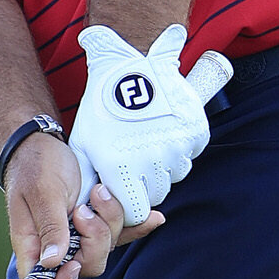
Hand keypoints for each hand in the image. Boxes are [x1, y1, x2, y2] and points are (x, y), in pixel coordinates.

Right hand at [3, 131, 150, 278]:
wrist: (44, 143)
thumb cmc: (35, 166)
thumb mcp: (43, 193)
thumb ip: (50, 227)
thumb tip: (53, 263)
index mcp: (33, 246)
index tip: (74, 265)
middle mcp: (56, 247)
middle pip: (85, 267)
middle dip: (94, 240)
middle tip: (84, 209)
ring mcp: (78, 236)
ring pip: (106, 248)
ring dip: (111, 221)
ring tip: (99, 191)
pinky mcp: (97, 222)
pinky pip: (122, 233)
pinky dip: (138, 225)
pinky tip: (152, 216)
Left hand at [69, 24, 232, 227]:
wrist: (130, 67)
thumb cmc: (102, 108)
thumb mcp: (84, 143)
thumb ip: (87, 178)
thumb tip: (88, 206)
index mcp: (119, 166)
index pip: (135, 211)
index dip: (131, 203)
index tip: (128, 191)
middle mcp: (150, 160)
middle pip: (157, 194)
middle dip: (147, 184)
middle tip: (137, 162)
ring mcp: (175, 147)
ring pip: (175, 174)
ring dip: (165, 165)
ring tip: (149, 140)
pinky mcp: (194, 133)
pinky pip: (190, 153)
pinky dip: (181, 146)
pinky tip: (164, 129)